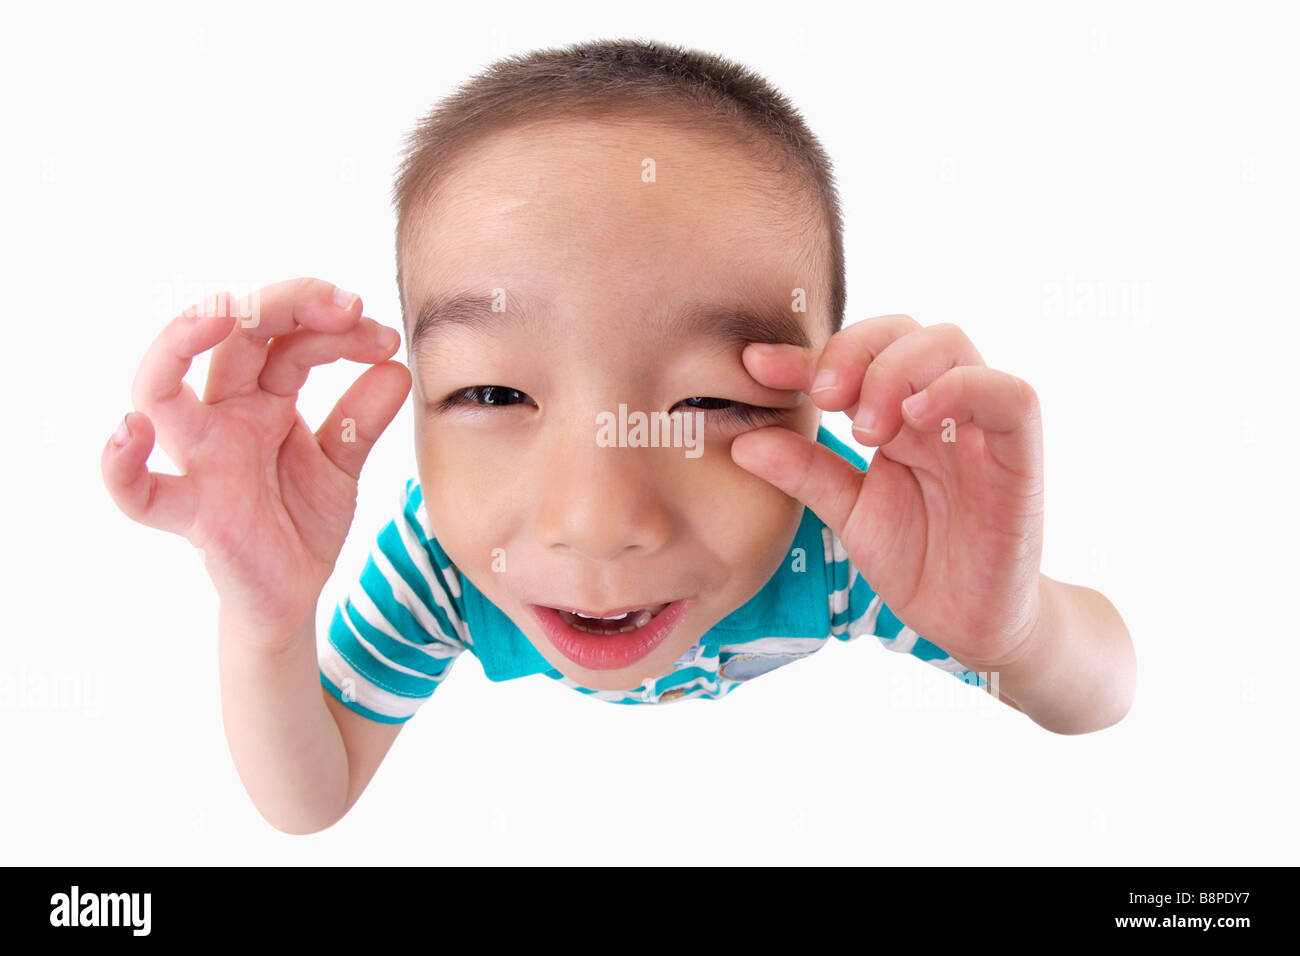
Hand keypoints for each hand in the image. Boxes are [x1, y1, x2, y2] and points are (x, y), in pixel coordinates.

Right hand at [101, 277, 410, 643]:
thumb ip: (362, 419)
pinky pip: (137, 492)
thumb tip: (397, 369)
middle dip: (285, 306)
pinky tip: (129, 432)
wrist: (295, 593)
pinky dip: (120, 464)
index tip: (384, 337)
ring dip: (182, 341)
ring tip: (226, 312)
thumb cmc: (302, 519)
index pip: (287, 339)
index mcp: (260, 397)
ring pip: (160, 389)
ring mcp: (199, 459)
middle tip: (346, 303)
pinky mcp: (190, 512)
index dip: (335, 328)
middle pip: (230, 339)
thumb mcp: (342, 462)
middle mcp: (222, 416)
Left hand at [730, 315, 1044, 668]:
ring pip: (950, 344)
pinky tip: (917, 417)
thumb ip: (803, 471)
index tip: (755, 364)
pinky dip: (962, 390)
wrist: (968, 621)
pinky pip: (1010, 395)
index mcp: (896, 413)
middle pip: (903, 330)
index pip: (854, 356)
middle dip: (853, 351)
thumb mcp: (847, 512)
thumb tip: (741, 441)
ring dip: (896, 369)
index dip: (804, 354)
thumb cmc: (917, 559)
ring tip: (865, 426)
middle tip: (823, 398)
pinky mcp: (1021, 454)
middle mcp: (938, 407)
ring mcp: (980, 425)